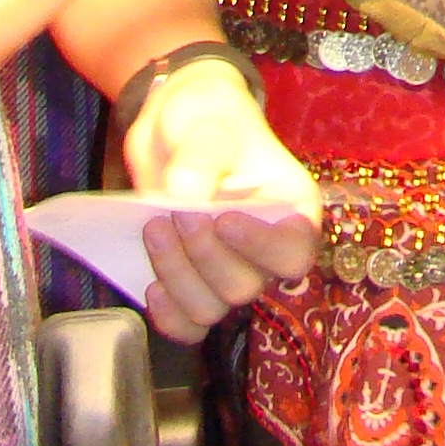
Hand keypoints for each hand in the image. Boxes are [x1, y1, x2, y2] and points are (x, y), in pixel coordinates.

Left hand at [126, 64, 319, 340]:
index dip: (262, 247)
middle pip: (244, 285)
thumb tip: (185, 197)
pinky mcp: (194, 286)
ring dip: (177, 277)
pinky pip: (188, 326)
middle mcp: (266, 250)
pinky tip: (150, 286)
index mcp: (291, 207)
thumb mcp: (207, 123)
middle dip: (203, 255)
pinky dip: (167, 316)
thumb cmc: (208, 119)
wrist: (174, 131)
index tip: (224, 219)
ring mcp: (229, 272)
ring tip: (153, 228)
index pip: (294, 250)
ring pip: (211, 308)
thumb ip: (201, 155)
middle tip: (173, 214)